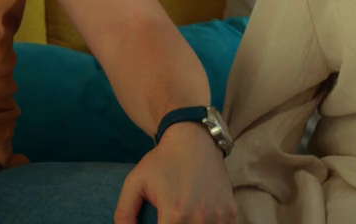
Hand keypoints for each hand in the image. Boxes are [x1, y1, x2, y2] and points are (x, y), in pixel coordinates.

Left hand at [115, 123, 237, 223]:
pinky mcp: (231, 213)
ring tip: (183, 219)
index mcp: (174, 215)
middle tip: (169, 219)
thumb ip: (124, 214)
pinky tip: (201, 220)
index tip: (158, 222)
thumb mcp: (135, 183)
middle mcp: (199, 218)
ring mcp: (219, 216)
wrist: (193, 139)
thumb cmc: (162, 161)